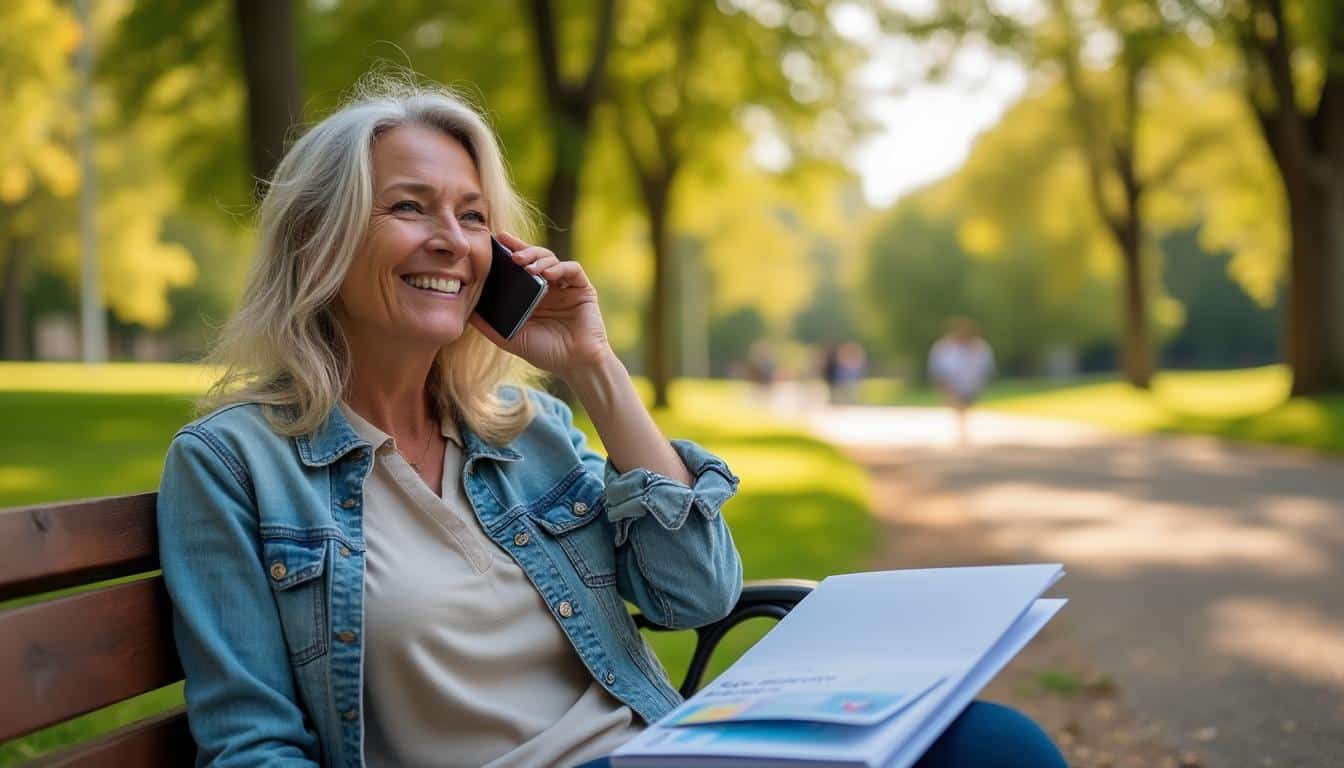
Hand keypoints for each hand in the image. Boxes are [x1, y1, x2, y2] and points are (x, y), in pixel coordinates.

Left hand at [468, 232, 613, 379]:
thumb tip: (465, 312)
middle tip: (512, 255)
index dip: (509, 250)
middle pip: (535, 257)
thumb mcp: (511, 338)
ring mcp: (566, 287)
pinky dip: (560, 267)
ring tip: (528, 266)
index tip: (496, 240)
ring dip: (539, 259)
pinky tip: (548, 274)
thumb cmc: (545, 352)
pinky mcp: (583, 289)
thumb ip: (490, 325)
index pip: (519, 266)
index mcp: (532, 294)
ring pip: (552, 259)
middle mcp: (549, 286)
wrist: (575, 365)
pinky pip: (572, 269)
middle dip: (523, 250)